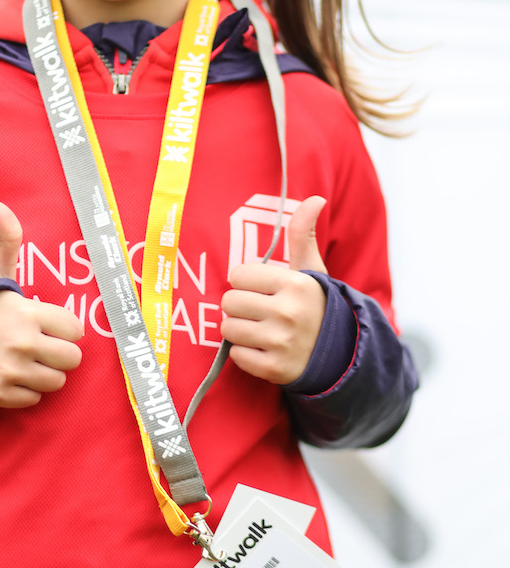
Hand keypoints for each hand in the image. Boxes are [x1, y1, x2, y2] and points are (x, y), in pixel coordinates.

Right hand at [0, 201, 83, 406]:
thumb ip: (5, 239)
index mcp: (27, 312)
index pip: (76, 329)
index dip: (64, 327)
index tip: (47, 325)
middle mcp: (21, 343)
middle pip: (72, 359)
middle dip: (59, 354)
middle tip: (41, 346)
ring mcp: (10, 371)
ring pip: (55, 382)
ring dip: (44, 374)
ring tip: (25, 361)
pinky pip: (33, 400)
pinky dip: (25, 392)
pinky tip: (11, 376)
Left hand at [220, 196, 327, 384]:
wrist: (339, 352)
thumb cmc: (314, 304)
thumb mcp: (311, 269)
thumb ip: (303, 233)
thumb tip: (315, 198)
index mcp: (295, 284)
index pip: (238, 275)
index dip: (246, 282)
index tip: (262, 289)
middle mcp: (289, 313)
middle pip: (229, 302)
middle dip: (240, 306)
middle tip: (260, 311)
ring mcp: (282, 343)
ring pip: (228, 329)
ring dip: (239, 330)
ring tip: (261, 329)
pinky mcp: (275, 369)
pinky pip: (237, 356)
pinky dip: (246, 354)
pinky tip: (265, 349)